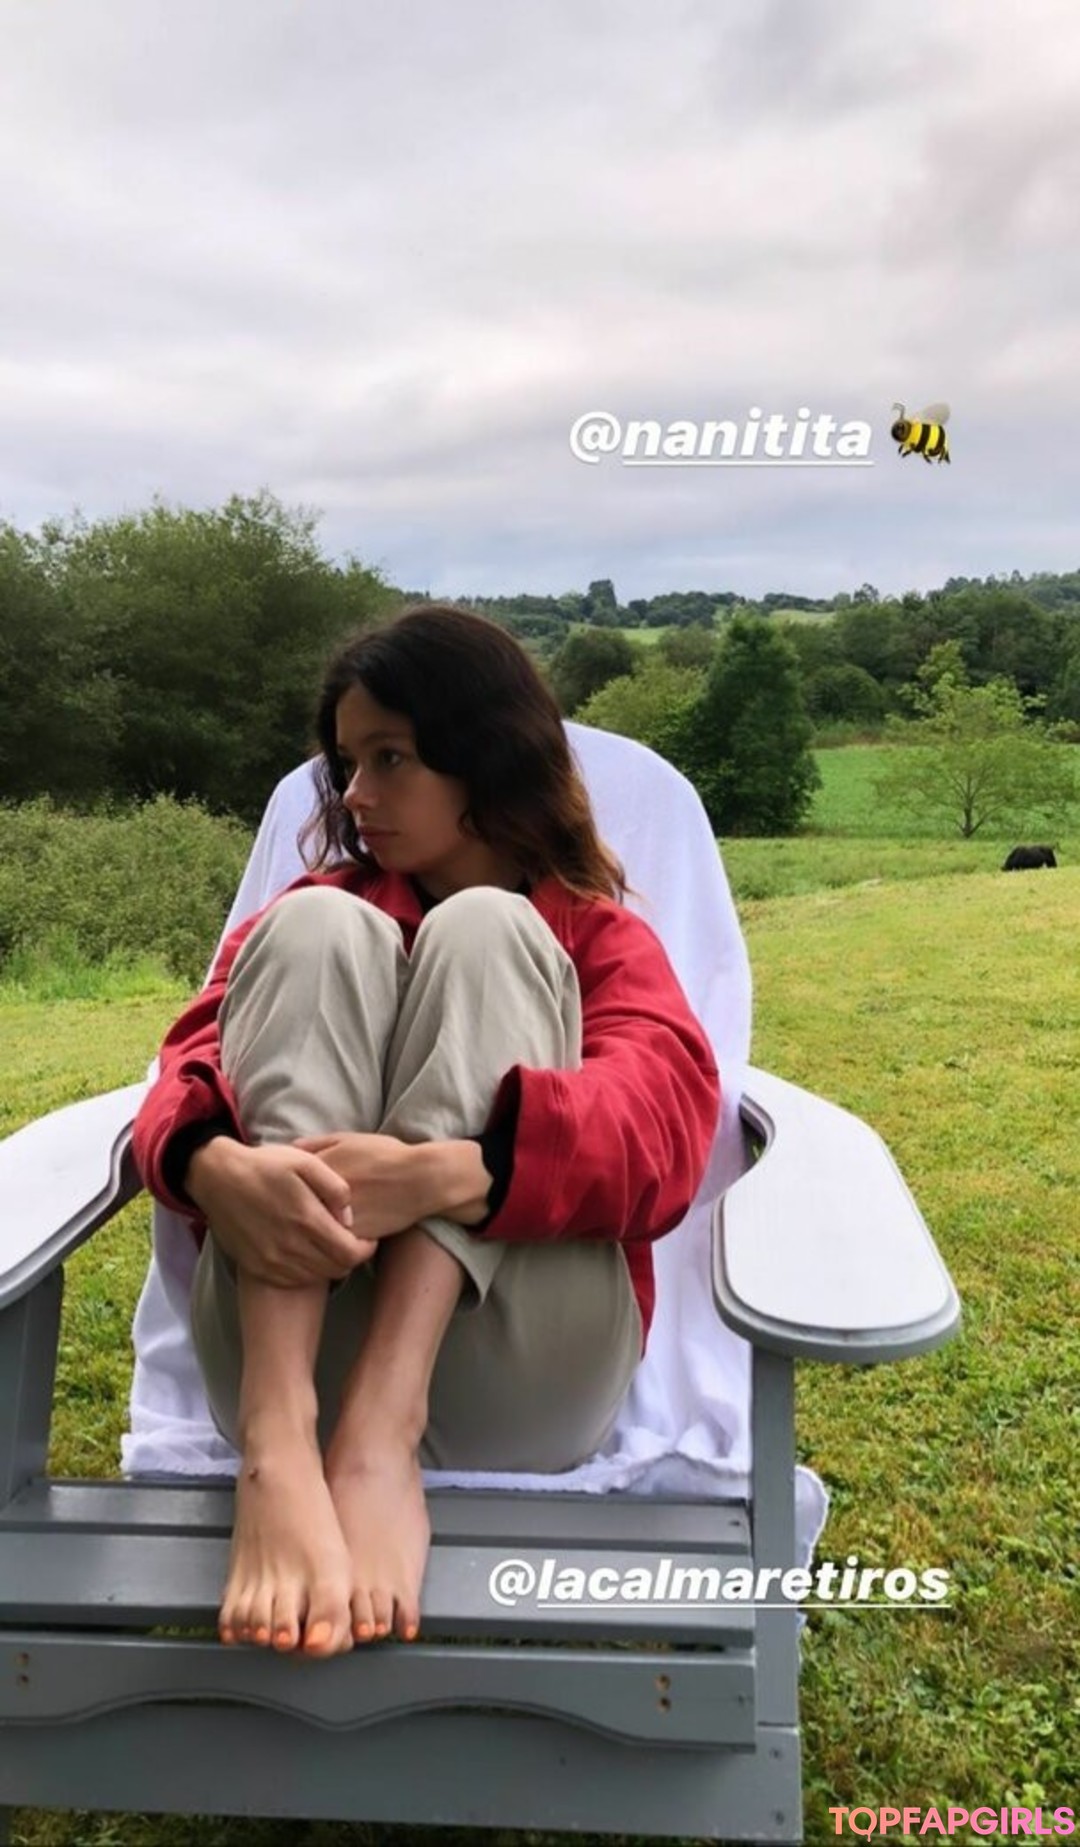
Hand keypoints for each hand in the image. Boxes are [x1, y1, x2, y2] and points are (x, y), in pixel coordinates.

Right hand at [185, 1139, 376, 1287]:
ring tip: (327, 1244)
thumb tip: (349, 1217)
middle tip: (349, 1241)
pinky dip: (306, 1271)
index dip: (366, 1249)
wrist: (218, 1178)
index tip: (367, 1238)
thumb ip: (335, 1188)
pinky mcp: (257, 1267)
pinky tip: (305, 1252)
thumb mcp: (306, 1161)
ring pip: (316, 1278)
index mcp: (305, 1219)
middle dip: (350, 1257)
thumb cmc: (266, 1165)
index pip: (350, 1253)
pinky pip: (292, 1281)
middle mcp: (289, 1246)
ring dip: (329, 1265)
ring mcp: (271, 1260)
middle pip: (336, 1269)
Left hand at [294, 1133, 493, 1237]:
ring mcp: (335, 1220)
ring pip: (308, 1231)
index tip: (281, 1191)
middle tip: (284, 1215)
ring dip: (302, 1231)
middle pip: (292, 1209)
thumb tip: (289, 1147)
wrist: (418, 1180)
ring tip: (300, 1231)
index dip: (282, 1188)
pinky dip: (322, 1243)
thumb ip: (316, 1143)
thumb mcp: (348, 1139)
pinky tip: (321, 1239)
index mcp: (317, 1170)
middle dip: (287, 1211)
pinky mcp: (350, 1238)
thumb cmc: (384, 1154)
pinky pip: (327, 1244)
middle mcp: (322, 1196)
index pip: (284, 1182)